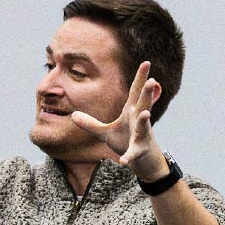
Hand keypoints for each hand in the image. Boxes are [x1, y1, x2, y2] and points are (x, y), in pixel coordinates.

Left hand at [71, 61, 168, 179]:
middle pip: (144, 104)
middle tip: (152, 80)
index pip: (136, 91)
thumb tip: (73, 115)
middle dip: (148, 93)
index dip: (141, 77)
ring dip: (144, 120)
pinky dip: (129, 156)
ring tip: (145, 114)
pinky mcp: (139, 151)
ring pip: (144, 126)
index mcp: (132, 112)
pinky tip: (124, 160)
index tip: (147, 62)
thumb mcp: (106, 132)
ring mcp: (141, 136)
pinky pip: (133, 153)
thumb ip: (90, 123)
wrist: (143, 162)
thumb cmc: (126, 141)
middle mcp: (139, 121)